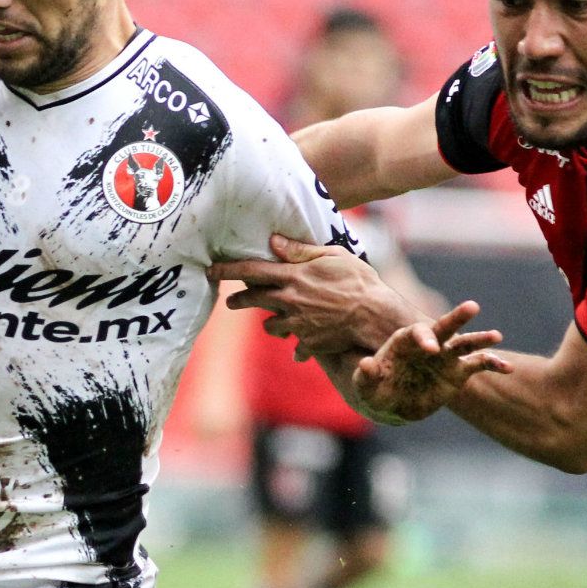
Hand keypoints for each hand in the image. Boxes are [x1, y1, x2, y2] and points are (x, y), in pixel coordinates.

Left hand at [210, 234, 417, 358]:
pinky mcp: (309, 343)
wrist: (375, 317)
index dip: (228, 270)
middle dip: (238, 301)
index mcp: (294, 277)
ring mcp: (298, 324)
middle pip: (253, 300)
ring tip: (278, 320)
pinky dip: (299, 345)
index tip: (211, 269)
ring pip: (271, 326)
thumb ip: (301, 251)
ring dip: (271, 323)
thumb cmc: (360, 281)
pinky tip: (305, 342)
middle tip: (231, 301)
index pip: (252, 271)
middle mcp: (290, 301)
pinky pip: (296, 346)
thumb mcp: (334, 256)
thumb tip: (274, 241)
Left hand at [352, 302, 512, 422]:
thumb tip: (365, 365)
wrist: (393, 403)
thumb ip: (366, 375)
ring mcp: (445, 356)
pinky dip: (493, 365)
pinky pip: (478, 365)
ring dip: (481, 339)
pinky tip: (508, 368)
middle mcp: (429, 343)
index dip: (424, 338)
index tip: (431, 350)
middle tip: (472, 306)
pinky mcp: (458, 372)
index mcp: (405, 341)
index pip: (417, 333)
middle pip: (445, 327)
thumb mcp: (367, 386)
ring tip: (496, 336)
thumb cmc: (376, 390)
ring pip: (466, 343)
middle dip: (458, 317)